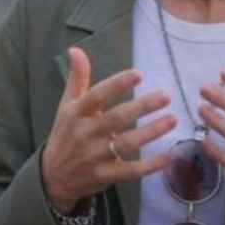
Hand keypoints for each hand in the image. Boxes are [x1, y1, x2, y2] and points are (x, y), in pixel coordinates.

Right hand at [40, 47, 175, 212]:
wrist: (53, 175)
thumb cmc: (65, 134)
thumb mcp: (67, 105)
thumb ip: (77, 78)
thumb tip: (75, 49)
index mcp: (76, 112)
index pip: (97, 95)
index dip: (117, 85)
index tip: (138, 74)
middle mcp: (85, 133)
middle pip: (117, 118)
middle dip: (142, 107)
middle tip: (166, 96)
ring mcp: (95, 156)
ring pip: (126, 143)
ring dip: (151, 132)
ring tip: (172, 120)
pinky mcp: (104, 176)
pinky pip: (130, 171)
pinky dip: (149, 166)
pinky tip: (168, 156)